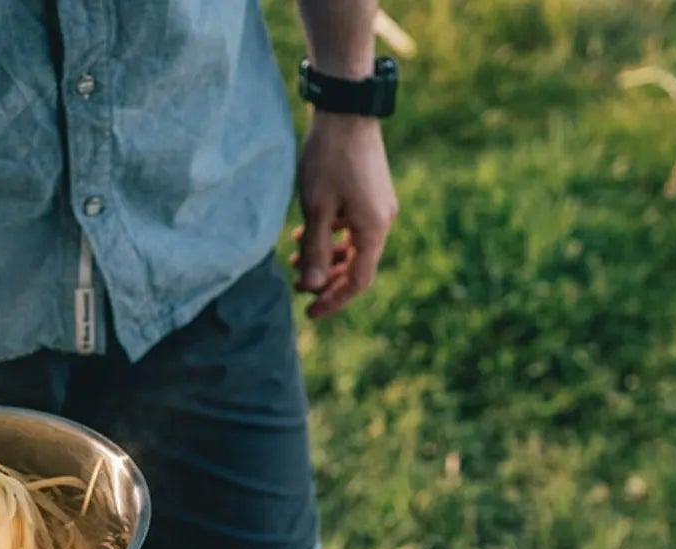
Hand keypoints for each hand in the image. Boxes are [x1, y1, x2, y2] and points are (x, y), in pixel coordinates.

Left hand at [293, 111, 396, 318]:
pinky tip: (305, 230)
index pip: (358, 281)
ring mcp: (379, 205)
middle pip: (357, 266)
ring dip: (325, 256)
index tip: (309, 311)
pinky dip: (332, 235)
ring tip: (293, 255)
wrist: (346, 110)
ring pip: (353, 245)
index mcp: (373, 229)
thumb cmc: (329, 158)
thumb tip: (311, 286)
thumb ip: (314, 250)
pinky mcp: (371, 192)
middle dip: (326, 278)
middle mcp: (383, 220)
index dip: (333, 300)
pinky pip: (353, 226)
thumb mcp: (316, 208)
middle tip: (296, 284)